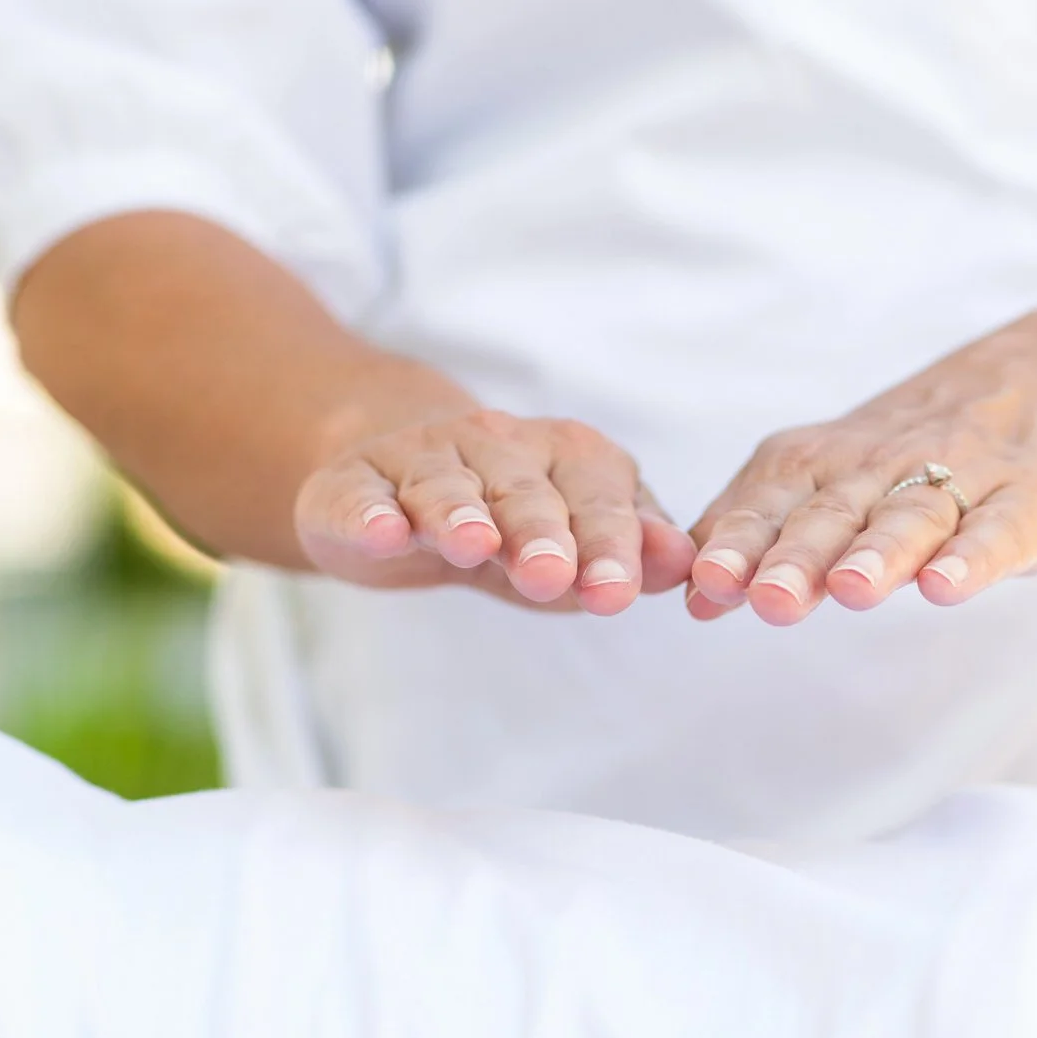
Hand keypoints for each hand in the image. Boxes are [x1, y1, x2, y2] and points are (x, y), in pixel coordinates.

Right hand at [294, 410, 697, 613]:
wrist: (400, 488)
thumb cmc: (513, 525)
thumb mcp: (576, 543)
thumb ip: (630, 554)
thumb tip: (684, 563)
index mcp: (567, 457)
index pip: (598, 497)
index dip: (609, 543)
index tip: (616, 592)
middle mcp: (495, 445)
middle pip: (524, 491)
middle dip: (541, 533)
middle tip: (553, 576)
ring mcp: (420, 459)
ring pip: (444, 485)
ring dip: (460, 514)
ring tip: (475, 545)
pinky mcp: (353, 485)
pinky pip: (360, 497)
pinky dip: (369, 514)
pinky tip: (382, 533)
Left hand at [684, 334, 1036, 624]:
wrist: (1019, 396)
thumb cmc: (891, 466)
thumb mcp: (816, 484)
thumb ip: (752, 536)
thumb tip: (694, 600)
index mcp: (821, 465)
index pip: (771, 505)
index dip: (740, 542)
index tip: (712, 580)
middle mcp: (883, 468)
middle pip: (835, 515)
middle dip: (799, 557)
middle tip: (770, 599)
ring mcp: (958, 483)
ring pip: (911, 518)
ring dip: (879, 553)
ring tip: (851, 590)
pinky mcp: (1025, 507)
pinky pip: (997, 532)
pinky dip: (972, 559)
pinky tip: (945, 588)